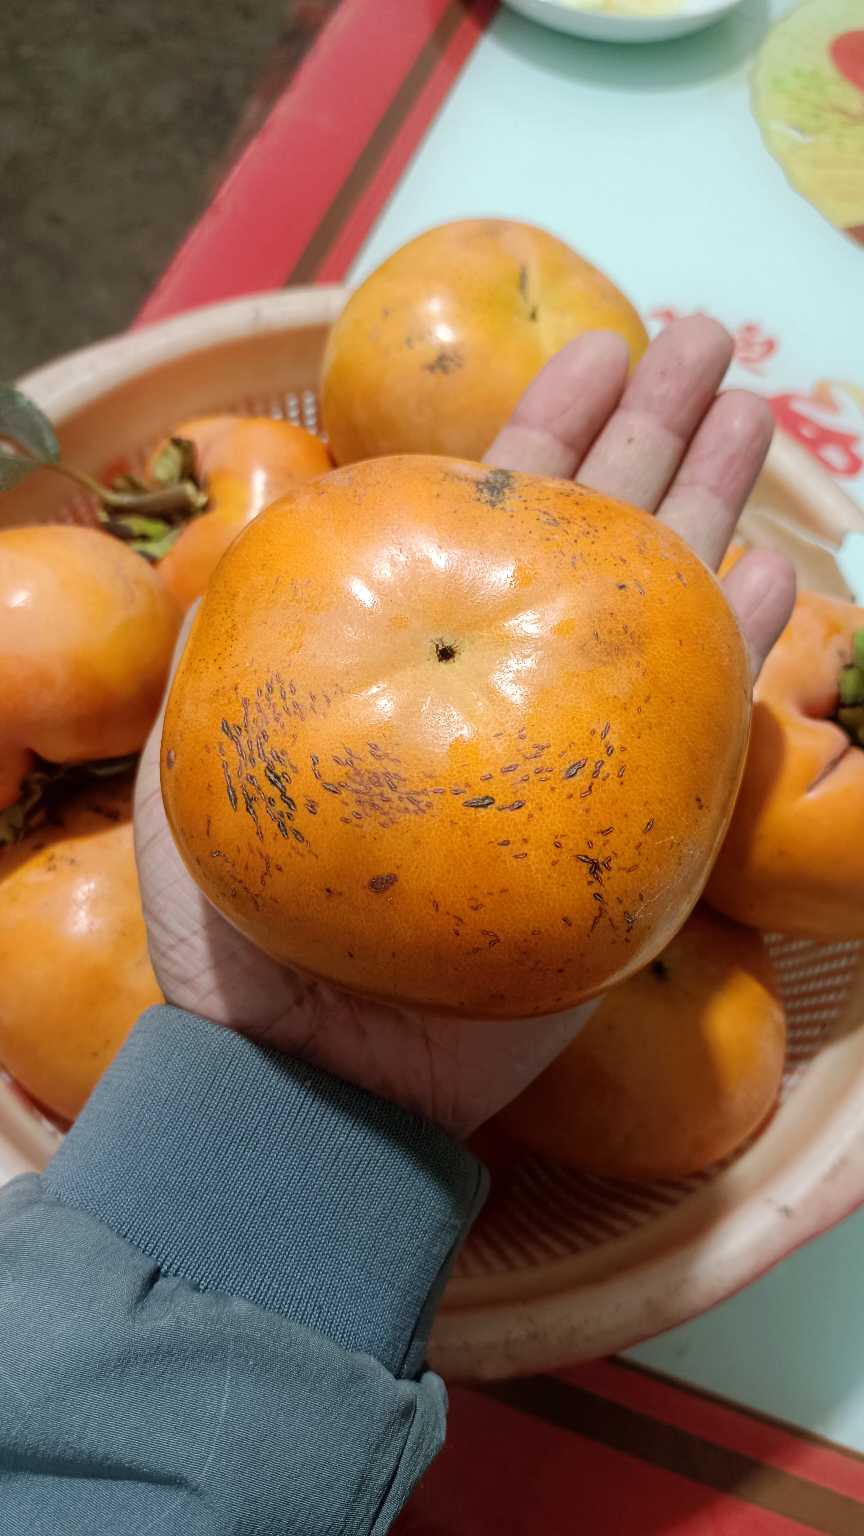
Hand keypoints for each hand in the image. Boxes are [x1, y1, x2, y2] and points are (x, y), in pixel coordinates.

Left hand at [134, 318, 794, 1136]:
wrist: (307, 1075)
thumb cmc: (239, 932)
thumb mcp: (197, 762)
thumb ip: (230, 643)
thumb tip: (253, 526)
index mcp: (416, 657)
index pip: (490, 510)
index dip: (544, 424)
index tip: (590, 346)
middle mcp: (507, 690)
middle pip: (595, 529)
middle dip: (654, 424)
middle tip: (703, 334)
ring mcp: (580, 758)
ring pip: (662, 605)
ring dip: (714, 502)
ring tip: (753, 407)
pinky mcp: (631, 838)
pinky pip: (704, 732)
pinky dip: (744, 656)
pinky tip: (779, 578)